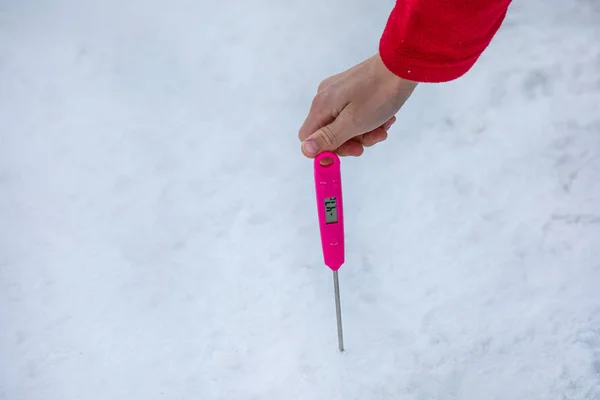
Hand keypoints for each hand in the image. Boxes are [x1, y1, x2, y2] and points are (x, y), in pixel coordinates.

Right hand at [298, 53, 417, 157]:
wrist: (402, 64)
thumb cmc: (378, 94)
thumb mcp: (353, 122)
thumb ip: (328, 138)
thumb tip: (305, 150)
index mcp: (321, 105)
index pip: (308, 137)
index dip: (326, 150)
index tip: (350, 151)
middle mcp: (325, 97)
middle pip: (328, 132)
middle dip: (351, 141)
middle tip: (371, 141)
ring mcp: (338, 92)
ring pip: (344, 124)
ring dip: (364, 132)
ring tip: (383, 128)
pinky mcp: (351, 89)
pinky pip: (354, 113)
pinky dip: (368, 121)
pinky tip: (384, 119)